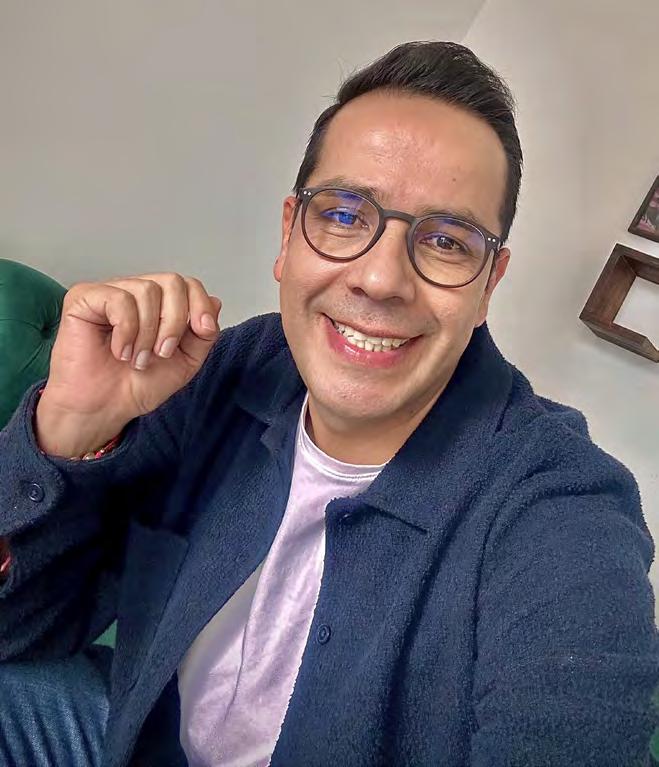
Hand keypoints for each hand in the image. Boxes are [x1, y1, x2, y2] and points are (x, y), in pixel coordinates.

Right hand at [35, 273, 220, 456]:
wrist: (105, 409)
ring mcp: (109, 292)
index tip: (202, 331)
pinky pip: (119, 299)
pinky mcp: (84, 298)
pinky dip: (126, 330)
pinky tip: (119, 351)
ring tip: (137, 359)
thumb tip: (215, 302)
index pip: (188, 284)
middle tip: (162, 353)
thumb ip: (204, 334)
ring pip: (147, 290)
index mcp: (158, 304)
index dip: (199, 304)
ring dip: (148, 333)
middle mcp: (135, 293)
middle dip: (175, 321)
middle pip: (172, 282)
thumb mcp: (186, 362)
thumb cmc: (137, 386)